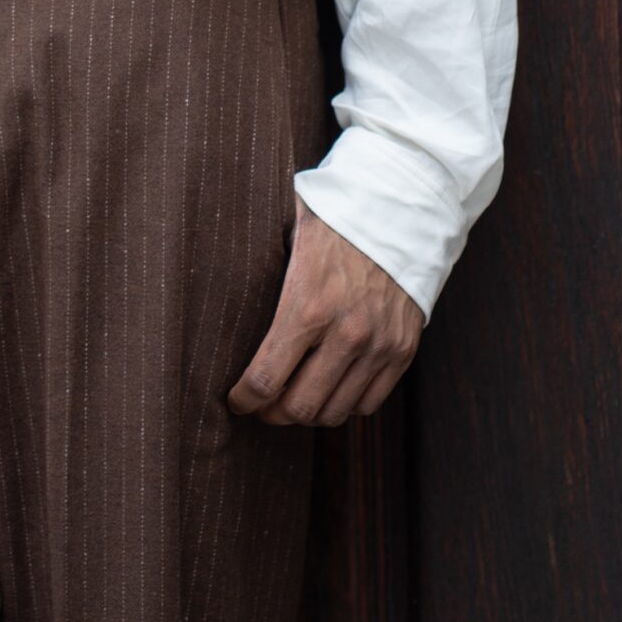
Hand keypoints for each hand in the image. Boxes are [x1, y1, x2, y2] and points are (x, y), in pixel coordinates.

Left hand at [227, 202, 422, 427]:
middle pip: (299, 408)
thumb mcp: (289, 230)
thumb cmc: (335, 217)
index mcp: (308, 305)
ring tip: (294, 396)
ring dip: (309, 412)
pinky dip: (345, 404)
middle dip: (273, 412)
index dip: (244, 399)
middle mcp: (345, 333)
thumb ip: (259, 260)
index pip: (265, 380)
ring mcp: (377, 346)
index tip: (236, 400)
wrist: (401, 208)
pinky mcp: (402, 351)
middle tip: (262, 403)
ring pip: (334, 412)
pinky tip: (330, 386)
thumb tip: (219, 268)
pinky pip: (368, 403)